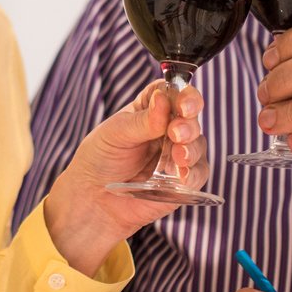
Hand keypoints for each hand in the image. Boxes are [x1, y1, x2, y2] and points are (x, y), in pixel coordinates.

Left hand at [41, 80, 207, 274]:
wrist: (92, 198)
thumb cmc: (100, 159)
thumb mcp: (115, 134)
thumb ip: (142, 120)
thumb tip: (163, 99)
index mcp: (151, 109)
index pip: (173, 93)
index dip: (183, 95)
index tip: (183, 104)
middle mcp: (168, 128)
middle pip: (190, 117)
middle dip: (188, 123)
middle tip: (176, 133)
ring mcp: (177, 153)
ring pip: (198, 144)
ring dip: (191, 148)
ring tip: (178, 155)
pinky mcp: (182, 180)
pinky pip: (198, 174)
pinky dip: (193, 173)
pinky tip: (181, 175)